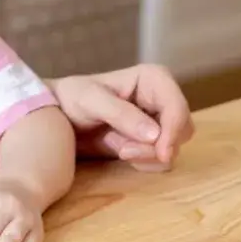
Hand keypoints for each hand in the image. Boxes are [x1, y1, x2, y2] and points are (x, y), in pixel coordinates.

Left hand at [47, 64, 194, 171]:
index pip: (177, 106)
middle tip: (126, 152)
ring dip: (150, 156)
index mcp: (153, 79)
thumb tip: (155, 134)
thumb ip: (121, 114)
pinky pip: (161, 158)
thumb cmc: (72, 98)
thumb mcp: (90, 100)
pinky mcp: (150, 142)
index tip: (162, 152)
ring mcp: (158, 121)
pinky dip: (146, 162)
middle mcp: (161, 99)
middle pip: (182, 129)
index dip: (174, 130)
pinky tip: (123, 155)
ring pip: (174, 146)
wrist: (58, 116)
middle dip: (159, 146)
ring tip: (121, 151)